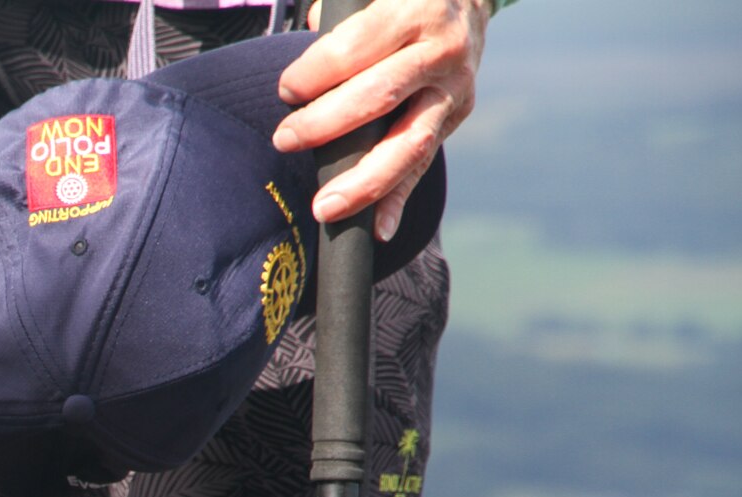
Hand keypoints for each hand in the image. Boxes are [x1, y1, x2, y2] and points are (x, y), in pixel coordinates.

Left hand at [272, 0, 491, 240]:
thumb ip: (338, 16)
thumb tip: (302, 71)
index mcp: (414, 8)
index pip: (358, 47)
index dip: (318, 72)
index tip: (286, 91)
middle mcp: (440, 50)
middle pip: (379, 96)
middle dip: (327, 124)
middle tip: (285, 140)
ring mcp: (453, 89)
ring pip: (408, 142)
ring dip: (364, 180)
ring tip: (324, 208)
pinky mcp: (456, 117)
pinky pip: (424, 164)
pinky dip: (399, 201)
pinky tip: (378, 229)